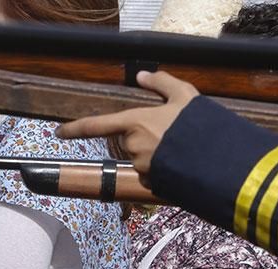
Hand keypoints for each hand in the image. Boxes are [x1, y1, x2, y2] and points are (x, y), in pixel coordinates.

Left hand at [57, 71, 199, 175]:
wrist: (218, 160)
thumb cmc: (200, 125)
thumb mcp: (185, 95)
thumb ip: (161, 83)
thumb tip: (142, 75)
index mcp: (135, 123)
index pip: (96, 126)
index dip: (75, 129)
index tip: (59, 132)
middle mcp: (132, 146)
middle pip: (129, 141)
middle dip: (146, 136)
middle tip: (173, 133)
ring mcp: (141, 167)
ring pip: (142, 157)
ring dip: (156, 152)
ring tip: (181, 148)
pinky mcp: (151, 183)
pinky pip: (151, 173)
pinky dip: (162, 168)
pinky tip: (180, 163)